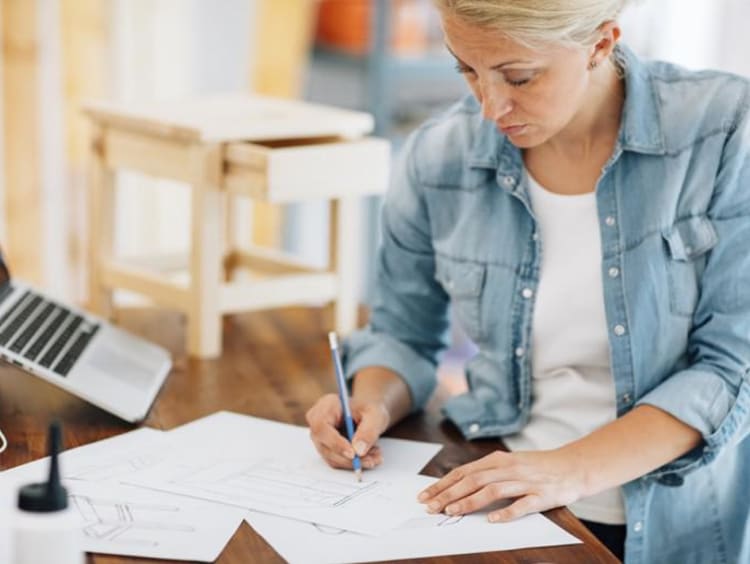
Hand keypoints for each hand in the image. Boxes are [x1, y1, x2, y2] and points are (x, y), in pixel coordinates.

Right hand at [305, 393, 389, 470]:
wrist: (367, 413)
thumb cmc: (368, 409)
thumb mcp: (374, 415)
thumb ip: (368, 431)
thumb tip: (359, 451)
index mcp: (326, 406)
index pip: (321, 427)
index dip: (335, 443)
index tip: (354, 454)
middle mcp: (317, 422)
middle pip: (325, 446)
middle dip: (349, 458)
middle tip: (371, 460)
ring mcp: (320, 437)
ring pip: (332, 458)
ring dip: (354, 462)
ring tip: (375, 456)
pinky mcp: (326, 449)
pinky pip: (337, 461)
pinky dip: (353, 463)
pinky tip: (369, 456)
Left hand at [416, 448, 587, 522]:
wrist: (574, 466)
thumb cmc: (538, 467)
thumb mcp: (510, 463)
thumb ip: (487, 473)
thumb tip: (458, 484)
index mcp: (498, 460)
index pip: (464, 472)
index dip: (443, 484)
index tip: (425, 495)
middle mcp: (509, 468)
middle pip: (473, 480)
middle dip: (449, 494)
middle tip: (430, 507)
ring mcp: (526, 481)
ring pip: (493, 491)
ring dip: (470, 501)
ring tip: (452, 512)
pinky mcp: (542, 495)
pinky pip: (522, 505)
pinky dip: (507, 512)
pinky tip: (493, 520)